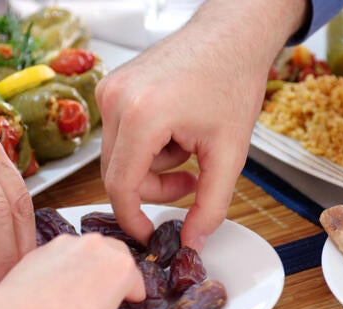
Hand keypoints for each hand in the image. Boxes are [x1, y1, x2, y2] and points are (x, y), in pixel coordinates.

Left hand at [0, 233, 145, 308]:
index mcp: (122, 267)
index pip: (137, 283)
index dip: (131, 301)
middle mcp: (99, 246)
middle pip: (118, 258)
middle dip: (115, 277)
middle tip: (103, 302)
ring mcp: (71, 242)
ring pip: (91, 252)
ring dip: (92, 267)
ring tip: (78, 296)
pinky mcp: (46, 245)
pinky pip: (66, 253)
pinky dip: (67, 266)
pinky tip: (56, 290)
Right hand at [96, 0, 305, 251]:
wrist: (230, 35)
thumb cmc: (232, 80)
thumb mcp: (229, 152)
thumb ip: (211, 204)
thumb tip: (193, 240)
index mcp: (141, 116)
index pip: (121, 186)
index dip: (134, 219)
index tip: (149, 234)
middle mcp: (116, 100)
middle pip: (118, 173)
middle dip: (155, 187)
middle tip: (191, 181)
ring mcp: (110, 90)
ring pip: (120, 156)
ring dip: (155, 163)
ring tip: (189, 143)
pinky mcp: (112, 86)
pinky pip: (121, 134)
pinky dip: (148, 143)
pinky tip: (176, 127)